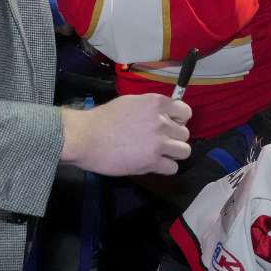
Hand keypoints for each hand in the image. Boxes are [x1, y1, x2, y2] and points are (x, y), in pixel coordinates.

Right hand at [60, 93, 191, 175]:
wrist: (85, 137)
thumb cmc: (103, 118)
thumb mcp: (131, 103)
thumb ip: (150, 109)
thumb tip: (164, 116)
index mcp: (156, 103)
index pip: (185, 112)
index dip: (179, 120)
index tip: (170, 126)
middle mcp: (162, 122)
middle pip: (185, 134)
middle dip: (174, 138)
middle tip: (159, 142)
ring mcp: (158, 142)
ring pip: (184, 151)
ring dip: (173, 154)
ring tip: (159, 154)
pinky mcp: (152, 162)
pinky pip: (173, 168)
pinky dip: (165, 168)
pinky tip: (153, 164)